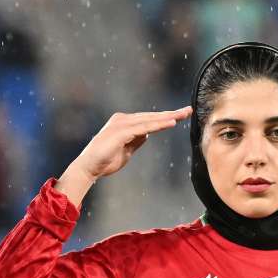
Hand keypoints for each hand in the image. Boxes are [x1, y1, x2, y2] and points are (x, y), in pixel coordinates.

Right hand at [56, 106, 192, 207]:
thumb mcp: (126, 150)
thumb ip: (136, 141)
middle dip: (170, 113)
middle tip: (188, 110)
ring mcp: (121, 124)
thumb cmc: (104, 161)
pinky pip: (144, 127)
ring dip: (167, 117)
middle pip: (151, 116)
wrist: (88, 168)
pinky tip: (171, 123)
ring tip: (183, 114)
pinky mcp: (121, 131)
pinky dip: (158, 125)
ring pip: (149, 120)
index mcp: (123, 123)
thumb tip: (147, 134)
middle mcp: (122, 120)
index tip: (180, 116)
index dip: (164, 117)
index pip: (148, 119)